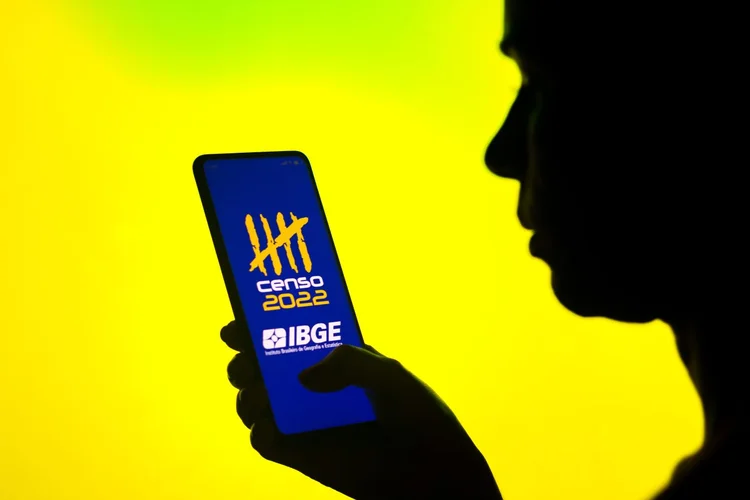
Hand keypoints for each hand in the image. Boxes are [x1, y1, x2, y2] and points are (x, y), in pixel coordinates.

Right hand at [221, 320, 501, 499]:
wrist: (430, 474)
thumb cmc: (417, 417)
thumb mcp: (390, 377)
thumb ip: (350, 364)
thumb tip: (304, 376)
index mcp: (332, 357)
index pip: (288, 334)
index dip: (258, 326)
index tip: (238, 326)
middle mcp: (312, 384)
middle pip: (262, 366)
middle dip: (245, 360)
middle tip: (247, 361)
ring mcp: (304, 419)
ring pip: (255, 401)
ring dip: (248, 395)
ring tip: (261, 395)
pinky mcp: (300, 452)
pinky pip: (265, 441)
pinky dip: (260, 432)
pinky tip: (270, 425)